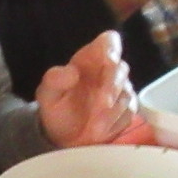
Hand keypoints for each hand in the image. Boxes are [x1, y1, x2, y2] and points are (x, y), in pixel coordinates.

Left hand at [36, 31, 139, 146]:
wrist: (62, 136)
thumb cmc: (56, 108)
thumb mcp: (47, 94)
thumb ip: (55, 80)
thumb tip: (72, 72)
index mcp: (89, 59)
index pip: (109, 41)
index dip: (112, 48)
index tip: (108, 60)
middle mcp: (107, 70)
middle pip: (121, 68)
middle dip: (112, 85)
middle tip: (101, 104)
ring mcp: (120, 90)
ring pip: (127, 92)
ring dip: (113, 109)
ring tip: (95, 126)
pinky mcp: (126, 109)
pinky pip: (130, 111)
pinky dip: (116, 121)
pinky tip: (102, 130)